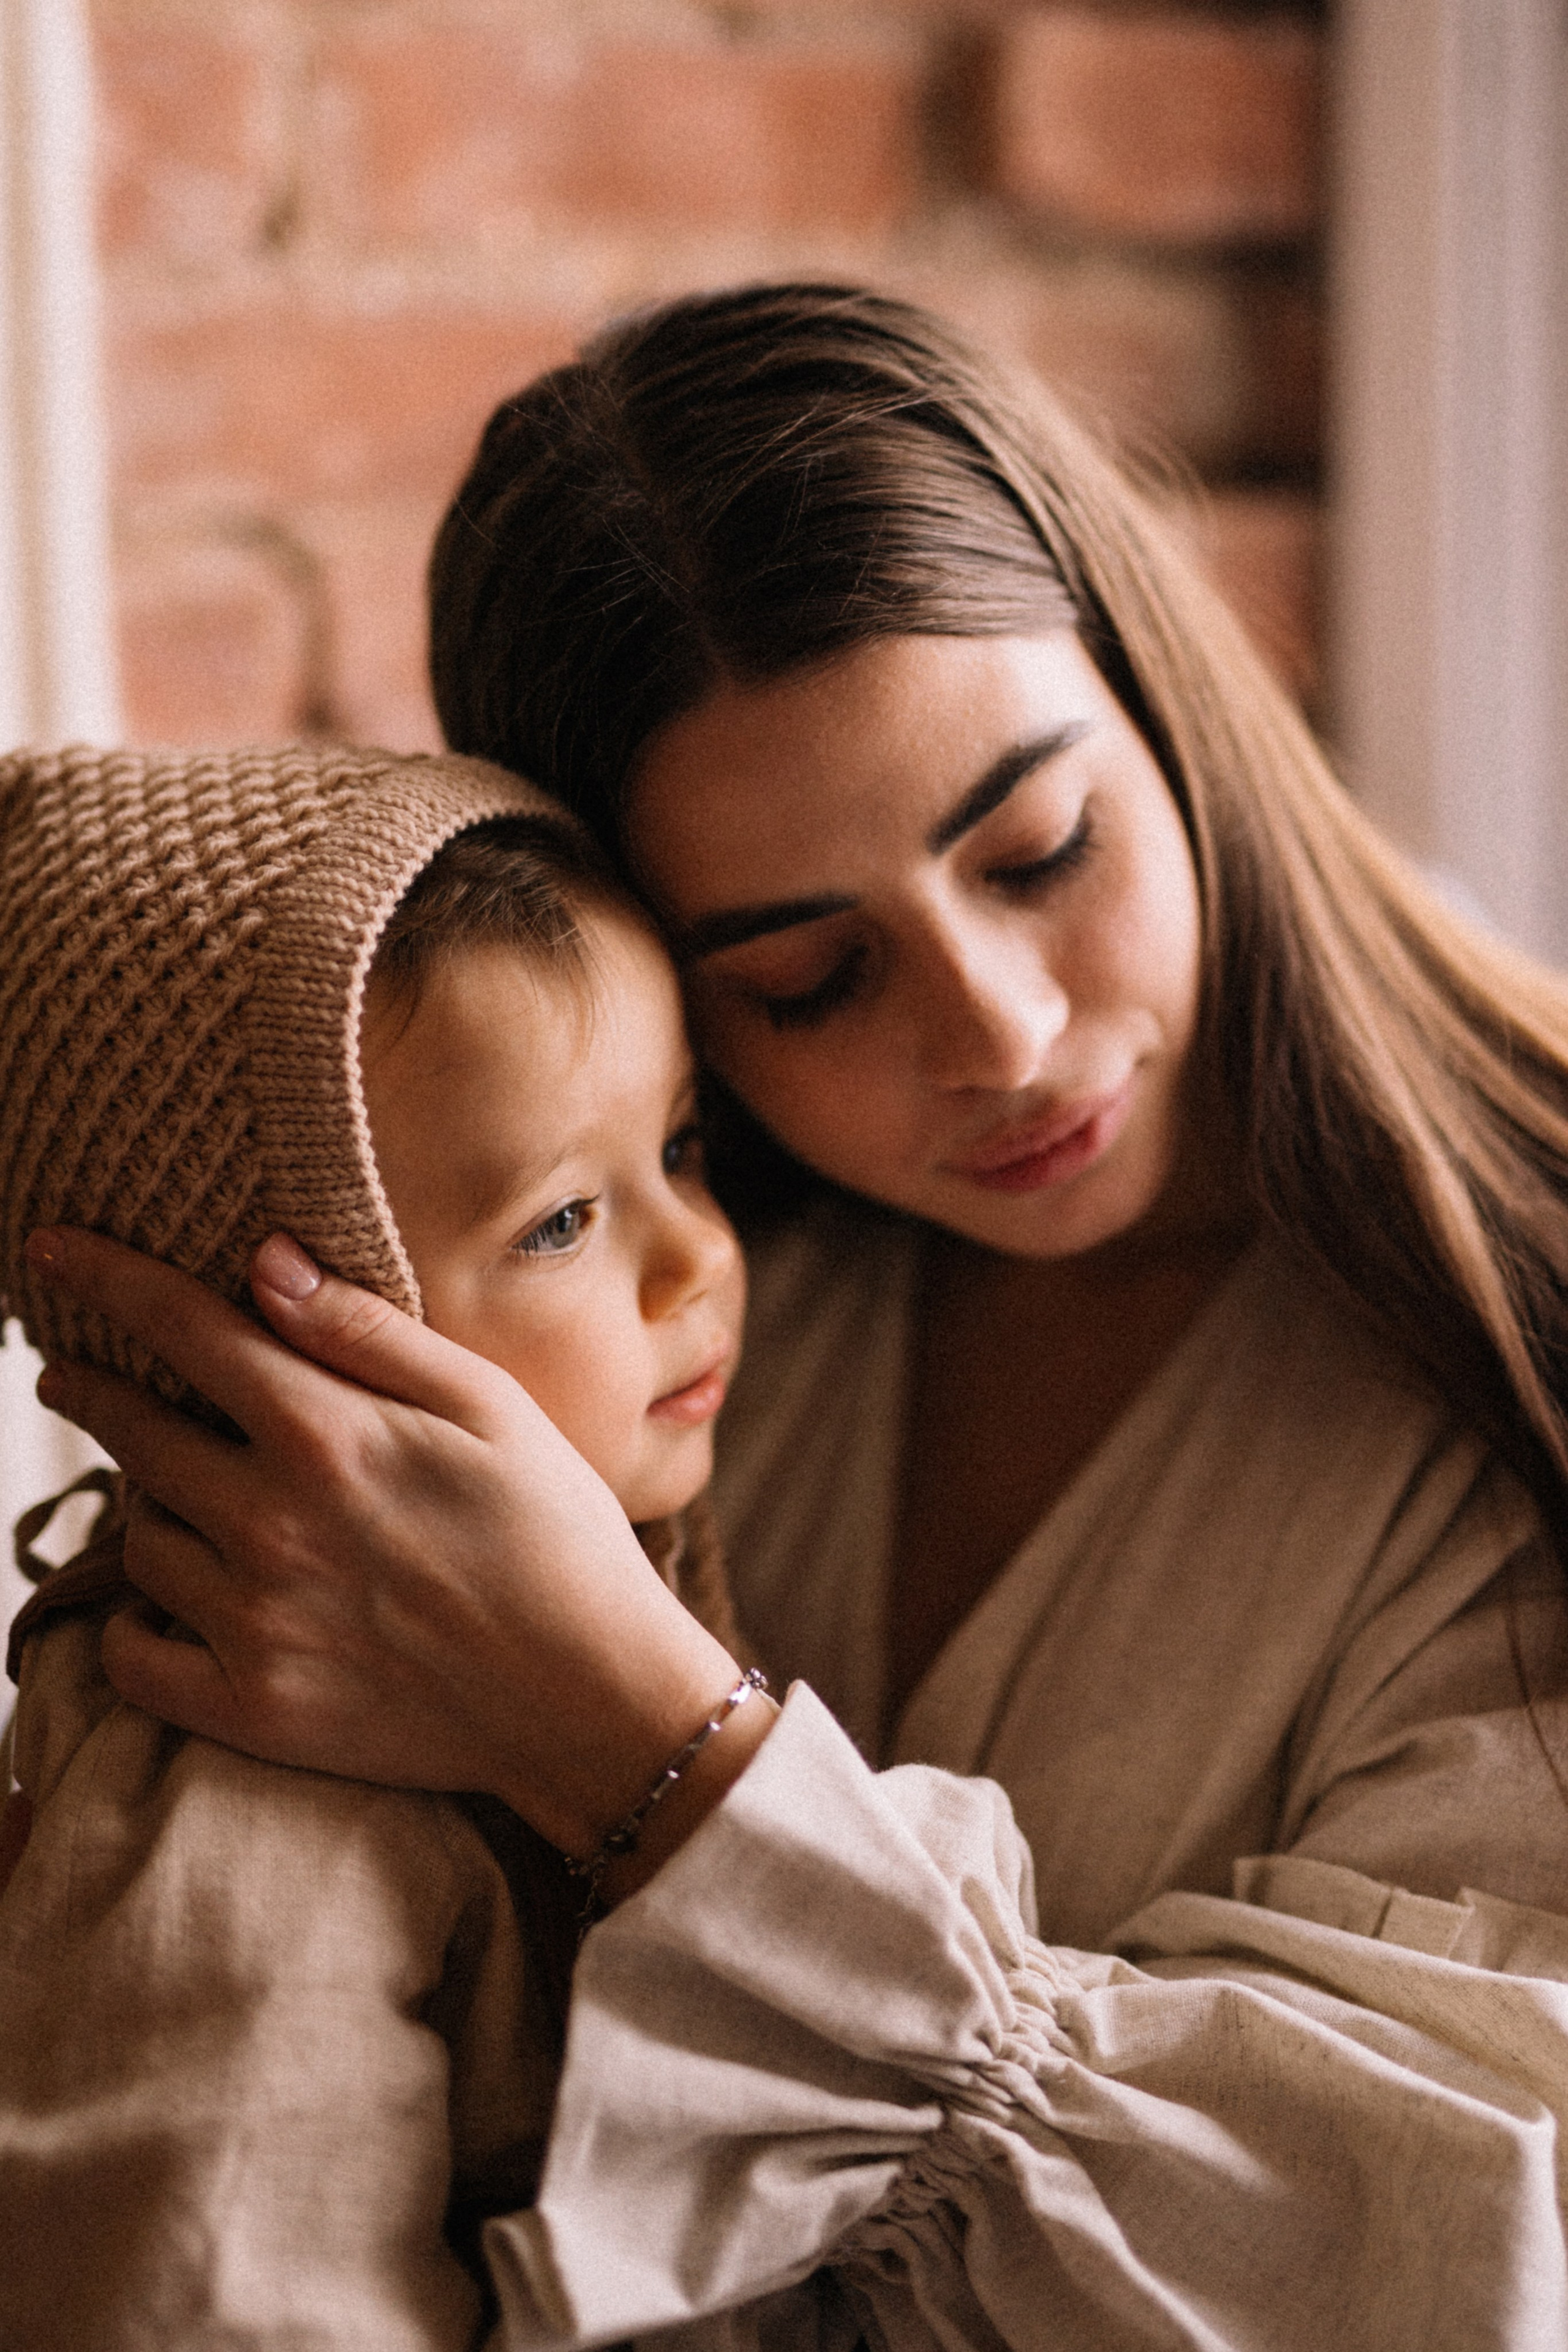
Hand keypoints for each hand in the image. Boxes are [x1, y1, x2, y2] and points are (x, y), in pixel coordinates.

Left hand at [26, 1229, 766, 1867]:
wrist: (594, 1702)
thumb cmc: (558, 1536)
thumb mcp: (490, 1406)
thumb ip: (369, 1333)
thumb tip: (266, 1263)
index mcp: (328, 1436)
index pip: (183, 1331)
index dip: (107, 1279)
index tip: (49, 1250)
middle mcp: (270, 1525)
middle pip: (135, 1432)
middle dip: (91, 1387)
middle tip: (71, 1373)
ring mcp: (252, 1623)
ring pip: (140, 1539)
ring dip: (145, 1503)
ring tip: (172, 1491)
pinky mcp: (250, 1709)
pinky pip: (134, 1656)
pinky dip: (132, 1623)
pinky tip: (162, 1603)